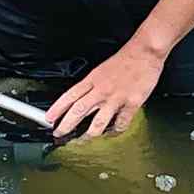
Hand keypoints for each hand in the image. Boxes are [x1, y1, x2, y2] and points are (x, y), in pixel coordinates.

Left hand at [45, 43, 164, 138]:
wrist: (144, 52)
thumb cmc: (124, 59)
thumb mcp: (102, 69)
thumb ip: (93, 84)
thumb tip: (82, 98)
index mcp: (93, 78)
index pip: (70, 95)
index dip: (58, 108)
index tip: (49, 118)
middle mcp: (102, 89)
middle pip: (79, 110)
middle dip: (67, 125)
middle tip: (59, 134)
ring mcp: (116, 98)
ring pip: (98, 122)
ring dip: (89, 135)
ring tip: (83, 140)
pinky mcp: (131, 104)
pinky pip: (120, 124)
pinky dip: (115, 131)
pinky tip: (111, 133)